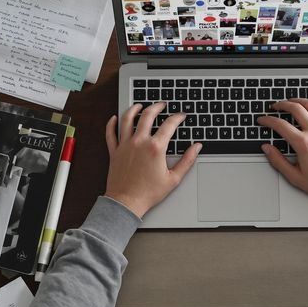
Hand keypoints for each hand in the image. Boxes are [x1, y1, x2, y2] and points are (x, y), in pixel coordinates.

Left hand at [104, 103, 201, 218]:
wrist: (127, 202)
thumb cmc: (148, 193)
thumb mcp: (173, 178)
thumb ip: (187, 160)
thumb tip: (196, 148)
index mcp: (155, 148)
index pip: (169, 125)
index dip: (177, 117)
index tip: (181, 115)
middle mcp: (139, 142)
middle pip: (147, 115)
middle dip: (157, 106)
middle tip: (162, 104)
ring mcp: (125, 145)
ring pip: (127, 119)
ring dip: (134, 109)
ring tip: (139, 105)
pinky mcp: (114, 151)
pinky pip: (110, 133)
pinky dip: (111, 124)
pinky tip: (114, 118)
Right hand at [257, 99, 307, 218]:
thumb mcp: (295, 177)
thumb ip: (278, 161)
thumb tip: (267, 149)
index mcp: (303, 144)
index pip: (280, 125)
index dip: (268, 120)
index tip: (263, 120)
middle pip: (296, 109)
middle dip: (282, 104)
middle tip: (275, 106)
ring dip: (300, 101)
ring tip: (292, 101)